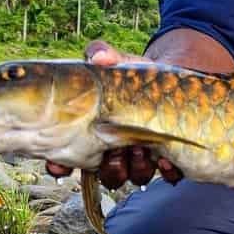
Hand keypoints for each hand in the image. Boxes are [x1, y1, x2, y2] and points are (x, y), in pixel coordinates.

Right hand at [44, 39, 183, 189]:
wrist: (174, 81)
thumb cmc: (136, 75)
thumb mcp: (118, 62)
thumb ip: (103, 56)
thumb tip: (98, 56)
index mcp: (96, 134)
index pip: (69, 158)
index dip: (60, 166)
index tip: (59, 165)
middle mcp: (118, 152)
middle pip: (106, 175)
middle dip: (109, 168)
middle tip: (115, 151)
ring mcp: (145, 158)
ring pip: (135, 177)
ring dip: (136, 169)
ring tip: (141, 150)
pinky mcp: (172, 158)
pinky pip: (168, 176)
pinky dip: (168, 171)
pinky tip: (168, 160)